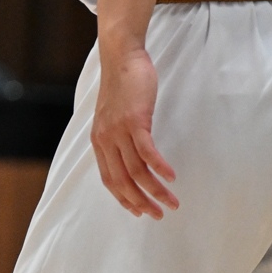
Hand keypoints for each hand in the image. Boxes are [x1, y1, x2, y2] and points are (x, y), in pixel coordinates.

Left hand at [90, 45, 177, 217]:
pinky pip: (147, 151)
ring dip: (156, 190)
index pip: (109, 180)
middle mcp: (105, 140)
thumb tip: (129, 156)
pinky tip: (171, 177)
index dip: (125, 199)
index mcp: (99, 141)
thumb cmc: (122, 86)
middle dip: (142, 202)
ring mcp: (119, 131)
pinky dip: (159, 167)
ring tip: (172, 201)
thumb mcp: (113, 116)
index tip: (140, 212)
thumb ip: (117, 137)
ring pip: (137, 171)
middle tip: (160, 214)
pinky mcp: (134, 120)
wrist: (121, 58)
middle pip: (123, 181)